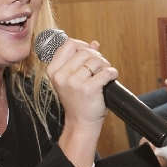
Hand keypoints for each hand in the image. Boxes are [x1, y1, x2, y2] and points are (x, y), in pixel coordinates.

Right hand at [46, 37, 117, 166]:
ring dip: (105, 65)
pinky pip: (106, 72)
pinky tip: (110, 79)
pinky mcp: (88, 88)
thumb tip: (94, 43)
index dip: (83, 45)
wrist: (80, 122)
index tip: (89, 53)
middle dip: (97, 57)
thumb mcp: (72, 78)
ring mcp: (74, 82)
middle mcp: (61, 75)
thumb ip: (80, 59)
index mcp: (53, 70)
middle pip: (86, 51)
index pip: (69, 44)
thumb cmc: (77, 100)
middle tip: (99, 68)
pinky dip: (112, 73)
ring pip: (97, 60)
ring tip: (104, 75)